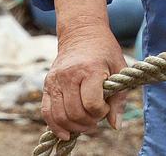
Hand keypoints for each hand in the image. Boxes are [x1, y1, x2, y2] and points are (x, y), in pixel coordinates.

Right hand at [42, 22, 128, 140]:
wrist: (82, 32)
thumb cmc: (104, 51)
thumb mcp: (119, 68)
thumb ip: (119, 98)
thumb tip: (115, 125)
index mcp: (90, 69)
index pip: (92, 104)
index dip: (101, 112)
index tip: (107, 106)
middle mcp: (70, 74)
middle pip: (75, 113)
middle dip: (89, 122)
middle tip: (97, 118)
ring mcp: (56, 79)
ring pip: (60, 116)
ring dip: (74, 127)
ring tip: (86, 124)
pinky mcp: (47, 83)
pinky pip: (46, 111)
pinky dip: (54, 126)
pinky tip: (65, 133)